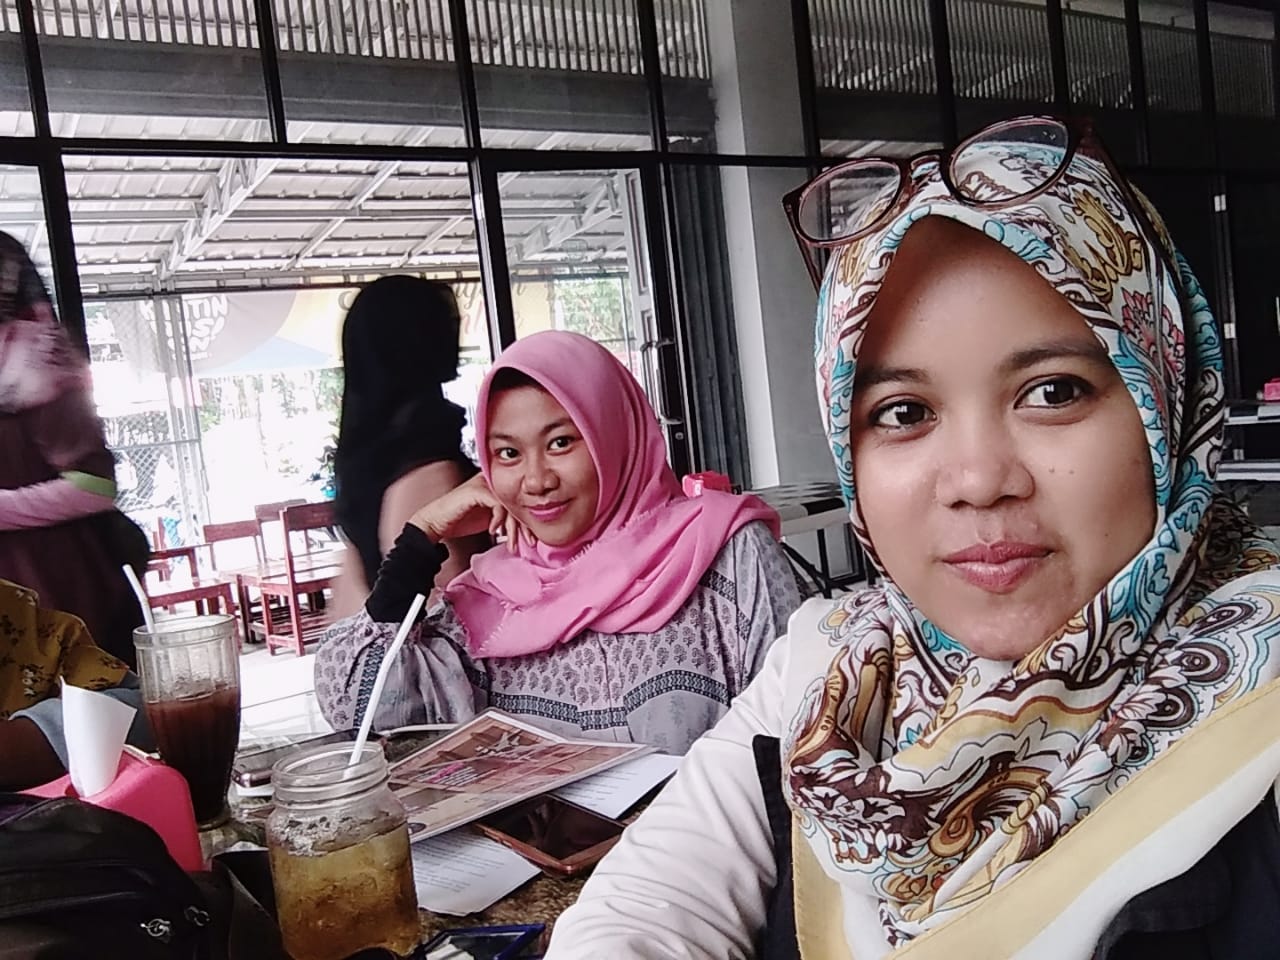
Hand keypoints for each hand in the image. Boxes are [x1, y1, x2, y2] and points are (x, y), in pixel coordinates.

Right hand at [409, 474, 532, 551]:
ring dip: (512, 527)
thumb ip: (506, 519)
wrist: (436, 522)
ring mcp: (483, 484)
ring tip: (511, 542)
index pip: (520, 502)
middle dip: (524, 526)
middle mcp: (491, 482)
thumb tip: (528, 530)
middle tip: (528, 543)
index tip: (531, 539)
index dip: (527, 521)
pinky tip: (493, 531)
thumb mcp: (491, 520)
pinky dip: (498, 519)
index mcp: (497, 487)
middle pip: (518, 502)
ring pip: (509, 504)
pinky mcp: (476, 490)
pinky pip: (497, 504)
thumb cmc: (461, 520)